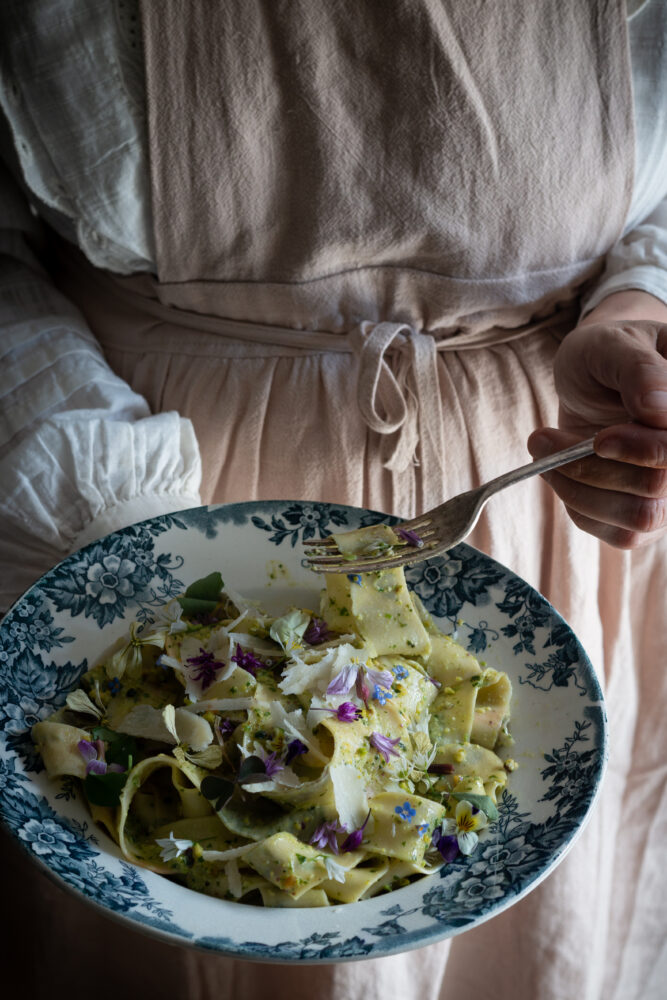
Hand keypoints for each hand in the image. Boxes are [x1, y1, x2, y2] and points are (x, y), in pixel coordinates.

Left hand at [527, 291, 666, 548]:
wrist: (595, 374)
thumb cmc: (608, 353)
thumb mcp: (614, 344)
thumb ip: (638, 370)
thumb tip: (658, 408)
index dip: (643, 449)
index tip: (599, 439)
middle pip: (656, 486)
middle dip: (591, 467)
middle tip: (542, 438)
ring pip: (638, 518)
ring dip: (578, 486)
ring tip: (543, 447)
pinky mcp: (650, 515)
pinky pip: (619, 534)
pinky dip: (579, 504)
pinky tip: (559, 472)